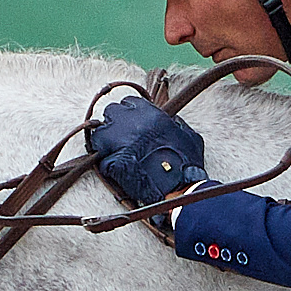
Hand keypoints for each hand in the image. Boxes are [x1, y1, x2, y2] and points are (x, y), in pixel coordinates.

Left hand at [88, 97, 208, 209]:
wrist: (179, 188)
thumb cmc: (186, 164)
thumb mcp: (190, 137)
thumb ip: (178, 124)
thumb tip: (174, 121)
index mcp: (150, 114)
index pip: (129, 102)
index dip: (130, 113)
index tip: (133, 122)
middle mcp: (132, 122)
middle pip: (111, 112)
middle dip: (115, 122)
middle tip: (122, 136)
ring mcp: (119, 141)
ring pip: (100, 133)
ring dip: (105, 141)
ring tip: (114, 152)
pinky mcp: (112, 161)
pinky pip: (100, 157)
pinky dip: (105, 162)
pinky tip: (114, 168)